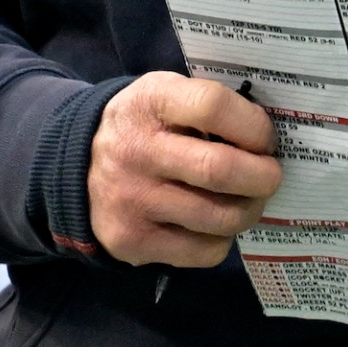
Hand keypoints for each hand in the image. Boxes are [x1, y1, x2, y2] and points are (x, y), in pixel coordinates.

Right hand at [86, 74, 282, 266]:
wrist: (77, 166)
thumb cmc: (145, 125)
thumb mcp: (166, 95)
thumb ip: (211, 107)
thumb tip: (269, 141)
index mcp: (151, 101)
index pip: (213, 107)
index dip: (253, 126)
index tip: (264, 139)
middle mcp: (136, 151)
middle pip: (221, 170)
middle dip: (264, 177)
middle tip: (270, 176)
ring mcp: (133, 200)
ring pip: (220, 217)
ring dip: (249, 210)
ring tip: (248, 200)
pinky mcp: (134, 242)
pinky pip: (204, 251)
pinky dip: (222, 239)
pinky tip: (214, 223)